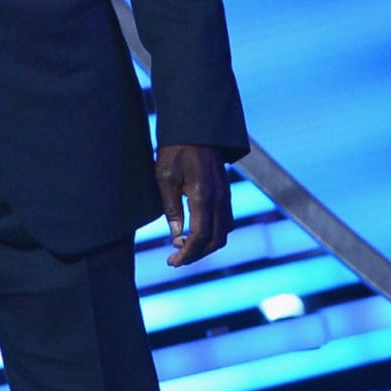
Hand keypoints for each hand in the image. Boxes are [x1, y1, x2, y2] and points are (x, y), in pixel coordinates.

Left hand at [155, 144, 232, 267]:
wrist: (195, 129)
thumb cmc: (175, 150)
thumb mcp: (165, 177)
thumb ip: (172, 208)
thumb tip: (176, 236)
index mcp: (203, 196)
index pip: (201, 236)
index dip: (188, 253)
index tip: (172, 262)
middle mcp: (219, 199)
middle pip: (215, 240)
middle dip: (196, 254)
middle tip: (176, 259)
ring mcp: (225, 196)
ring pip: (223, 233)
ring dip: (206, 246)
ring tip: (182, 247)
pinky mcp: (225, 193)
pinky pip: (225, 221)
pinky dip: (213, 234)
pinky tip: (194, 232)